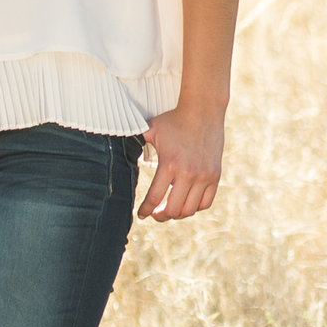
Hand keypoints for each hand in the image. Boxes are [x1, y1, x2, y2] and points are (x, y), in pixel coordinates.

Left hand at [139, 106, 222, 220]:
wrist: (203, 110)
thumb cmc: (174, 119)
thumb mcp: (151, 129)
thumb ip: (134, 140)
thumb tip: (112, 142)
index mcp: (169, 164)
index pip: (154, 198)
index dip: (145, 210)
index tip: (141, 215)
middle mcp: (187, 173)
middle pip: (172, 210)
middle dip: (160, 216)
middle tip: (155, 214)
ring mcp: (203, 176)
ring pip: (189, 210)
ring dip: (178, 214)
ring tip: (170, 210)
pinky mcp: (215, 176)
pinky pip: (205, 203)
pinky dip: (195, 207)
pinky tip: (187, 202)